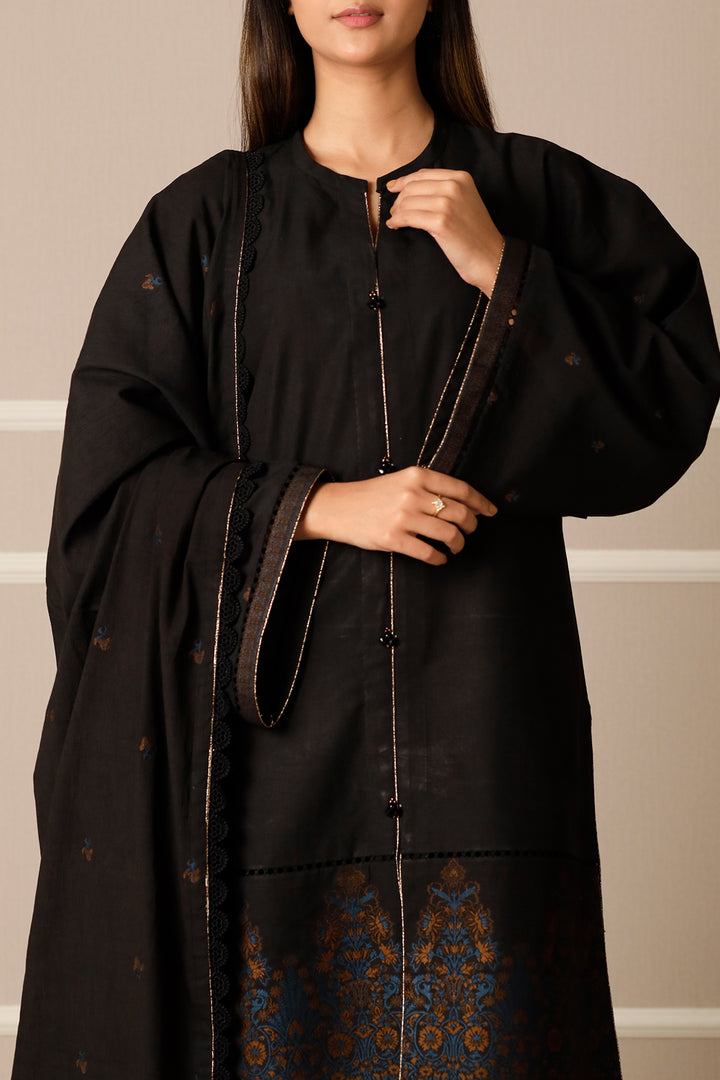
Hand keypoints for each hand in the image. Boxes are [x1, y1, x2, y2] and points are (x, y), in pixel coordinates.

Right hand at [295, 465, 497, 564]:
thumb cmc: (372, 495)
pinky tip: (439, 558)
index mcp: (417, 476)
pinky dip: (439, 558)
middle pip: (459, 513)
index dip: (481, 502)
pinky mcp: (393, 539)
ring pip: (448, 534)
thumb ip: (428, 487)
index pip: (461, 489)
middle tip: (468, 532)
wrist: (338, 507)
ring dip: (458, 544)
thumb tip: (464, 503)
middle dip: (471, 526)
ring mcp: (403, 517)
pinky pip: (428, 552)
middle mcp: (412, 494)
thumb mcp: (401, 480)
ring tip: (455, 547)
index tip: (491, 512)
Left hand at [385, 168, 504, 295]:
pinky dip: (398, 221)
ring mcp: (447, 203)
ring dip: (397, 212)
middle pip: (412, 187)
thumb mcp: (463, 201)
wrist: (490, 256)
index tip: (392, 188)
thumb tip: (409, 187)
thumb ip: (443, 190)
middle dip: (399, 200)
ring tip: (395, 220)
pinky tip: (395, 226)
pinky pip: (408, 217)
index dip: (403, 181)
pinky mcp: (440, 222)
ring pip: (408, 202)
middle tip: (395, 211)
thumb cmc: (474, 234)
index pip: (422, 175)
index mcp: (460, 177)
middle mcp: (454, 186)